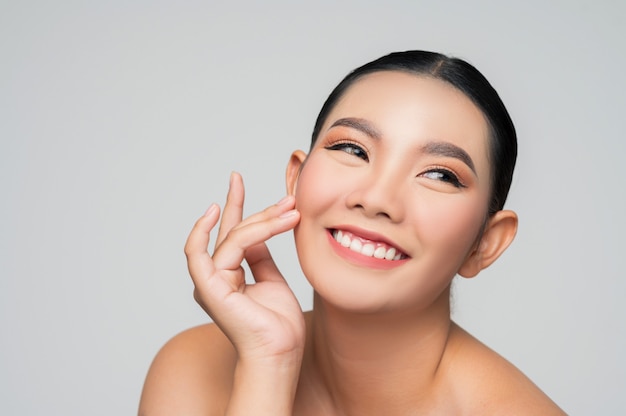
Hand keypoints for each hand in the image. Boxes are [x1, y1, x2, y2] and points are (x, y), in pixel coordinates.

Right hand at [184, 172, 304, 361]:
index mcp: (229, 275)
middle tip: (289, 200)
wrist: (281, 351)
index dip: (236, 204)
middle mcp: (216, 276)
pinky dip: (203, 230)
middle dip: (260, 210)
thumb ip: (260, 256)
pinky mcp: (209, 288)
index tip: (238, 178)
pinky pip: (199, 253)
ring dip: (262, 221)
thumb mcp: (272, 279)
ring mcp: (210, 282)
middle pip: (234, 231)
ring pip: (232, 238)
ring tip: (290, 213)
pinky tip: (219, 209)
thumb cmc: (278, 324)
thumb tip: (259, 233)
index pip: (231, 232)